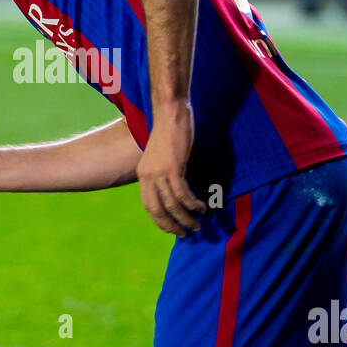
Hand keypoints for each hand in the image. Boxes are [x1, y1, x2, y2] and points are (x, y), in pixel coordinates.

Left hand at [136, 102, 205, 235]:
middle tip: (186, 234)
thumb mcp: (162, 157)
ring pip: (172, 205)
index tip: (172, 229)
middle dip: (171, 225)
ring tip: (197, 225)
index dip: (160, 220)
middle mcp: (147, 176)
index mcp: (143, 174)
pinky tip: (203, 207)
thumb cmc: (170, 133)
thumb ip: (165, 175)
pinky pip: (183, 194)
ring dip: (186, 218)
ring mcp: (159, 172)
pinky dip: (193, 204)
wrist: (171, 113)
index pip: (148, 206)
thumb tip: (176, 193)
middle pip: (157, 210)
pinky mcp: (173, 168)